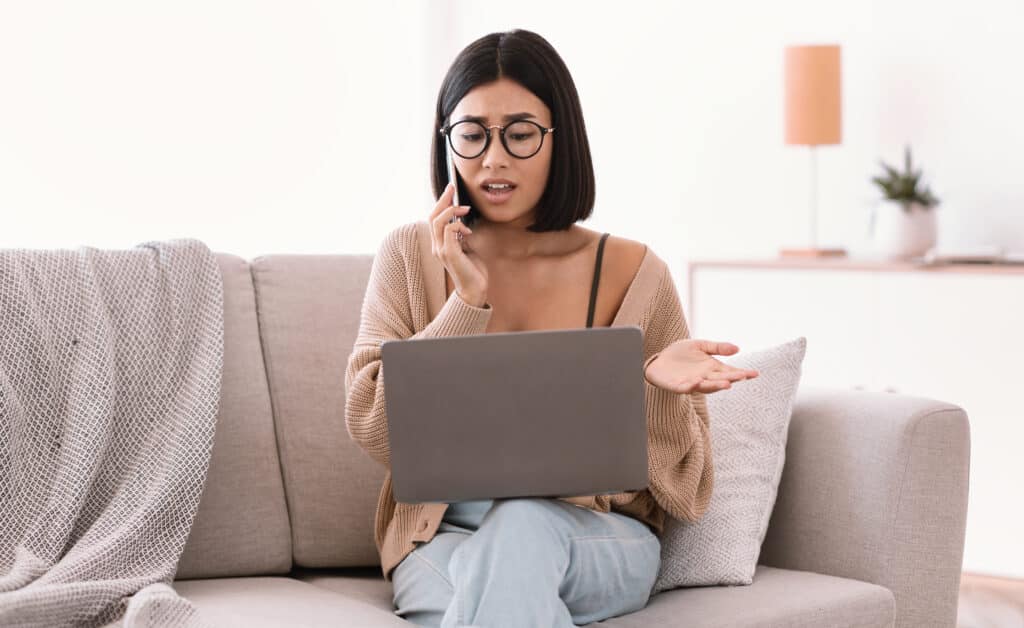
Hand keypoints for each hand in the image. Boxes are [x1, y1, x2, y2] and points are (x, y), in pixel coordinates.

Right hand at [429, 182, 488, 305]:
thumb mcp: (465, 247)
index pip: (434, 218)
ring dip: (452, 211)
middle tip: (453, 187)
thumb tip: (461, 221)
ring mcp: (441, 250)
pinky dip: (458, 225)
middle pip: (433, 216)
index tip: (450, 190)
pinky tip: (467, 230)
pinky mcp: (449, 253)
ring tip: (466, 209)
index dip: (441, 202)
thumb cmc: (472, 269)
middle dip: (443, 199)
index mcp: (438, 244)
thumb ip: (460, 235)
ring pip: (438, 221)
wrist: (475, 289)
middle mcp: (436, 246)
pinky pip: (449, 230)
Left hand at [644, 339, 758, 394]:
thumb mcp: (700, 345)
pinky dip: (691, 386)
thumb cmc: (680, 354)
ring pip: (706, 386)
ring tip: (727, 383)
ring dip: (716, 385)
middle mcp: (705, 377)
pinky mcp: (677, 386)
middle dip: (732, 378)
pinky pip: (685, 388)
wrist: (658, 361)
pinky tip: (697, 381)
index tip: (754, 373)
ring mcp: (692, 383)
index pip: (730, 371)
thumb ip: (717, 347)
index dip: (742, 373)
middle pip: (721, 379)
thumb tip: (738, 348)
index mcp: (712, 368)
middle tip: (743, 376)